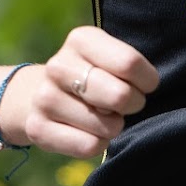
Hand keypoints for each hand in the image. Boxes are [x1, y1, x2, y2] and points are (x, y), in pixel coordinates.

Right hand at [11, 25, 159, 159]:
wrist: (40, 94)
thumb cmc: (94, 74)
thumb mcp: (110, 57)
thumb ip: (130, 66)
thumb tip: (145, 92)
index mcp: (81, 40)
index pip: (129, 63)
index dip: (147, 80)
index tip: (144, 84)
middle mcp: (58, 66)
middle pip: (120, 95)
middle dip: (134, 104)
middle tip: (126, 103)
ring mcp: (44, 98)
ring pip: (108, 126)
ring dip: (115, 125)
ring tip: (104, 115)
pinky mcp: (37, 129)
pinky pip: (89, 146)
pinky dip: (99, 143)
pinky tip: (90, 131)